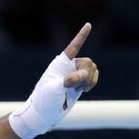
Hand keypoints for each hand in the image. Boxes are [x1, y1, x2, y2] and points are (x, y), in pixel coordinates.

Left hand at [9, 22, 99, 138]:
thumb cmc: (44, 99)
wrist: (44, 113)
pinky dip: (91, 83)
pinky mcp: (80, 84)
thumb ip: (70, 79)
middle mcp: (68, 66)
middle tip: (73, 86)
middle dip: (85, 74)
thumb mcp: (54, 89)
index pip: (73, 47)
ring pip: (93, 70)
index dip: (81, 36)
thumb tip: (83, 75)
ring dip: (89, 80)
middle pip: (88, 62)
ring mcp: (75, 75)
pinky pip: (94, 77)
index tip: (89, 25)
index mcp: (60, 63)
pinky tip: (82, 91)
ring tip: (76, 90)